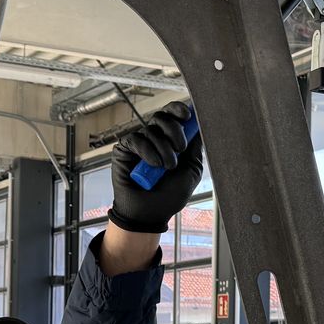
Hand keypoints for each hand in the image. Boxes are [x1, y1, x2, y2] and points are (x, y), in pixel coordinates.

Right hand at [109, 101, 204, 234]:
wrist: (151, 214)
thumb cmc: (170, 195)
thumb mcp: (191, 171)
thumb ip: (195, 148)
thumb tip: (199, 127)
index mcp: (170, 140)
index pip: (172, 115)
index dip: (178, 110)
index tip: (187, 116)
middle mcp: (154, 138)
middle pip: (162, 116)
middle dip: (174, 130)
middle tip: (180, 149)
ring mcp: (138, 143)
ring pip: (151, 129)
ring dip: (164, 149)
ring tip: (167, 168)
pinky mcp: (124, 149)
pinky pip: (136, 139)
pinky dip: (147, 151)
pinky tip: (153, 166)